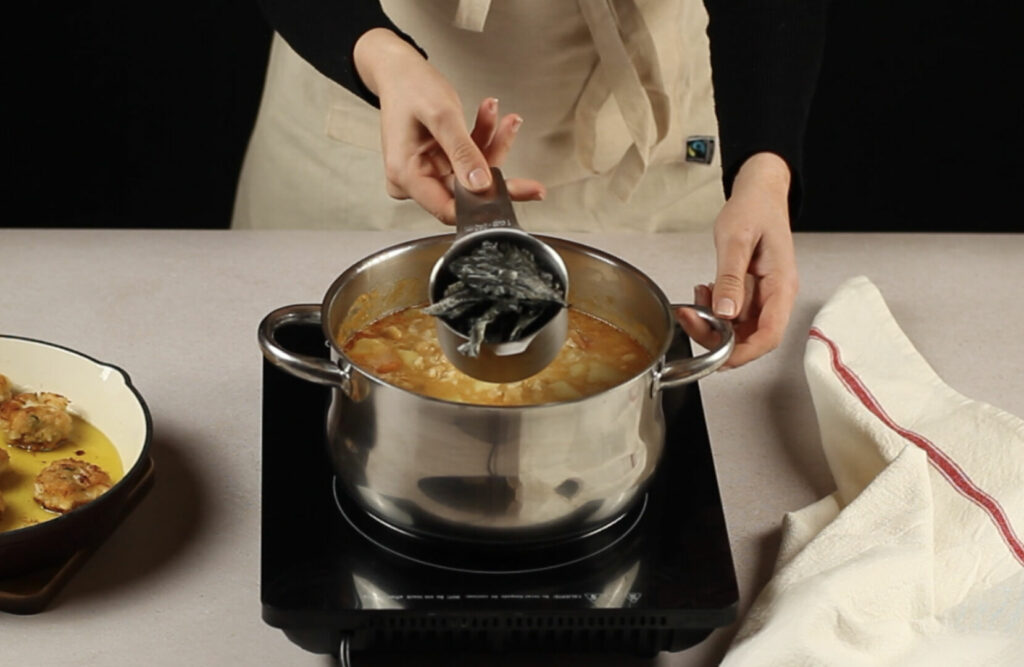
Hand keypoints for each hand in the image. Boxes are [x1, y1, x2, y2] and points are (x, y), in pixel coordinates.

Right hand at [353, 28, 544, 222]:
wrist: (399, 72)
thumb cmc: (410, 87)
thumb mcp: (442, 115)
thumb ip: (462, 151)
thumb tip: (481, 185)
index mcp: (406, 175)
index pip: (448, 208)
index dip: (481, 204)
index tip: (512, 191)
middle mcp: (414, 180)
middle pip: (465, 192)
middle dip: (494, 163)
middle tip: (518, 151)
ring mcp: (427, 173)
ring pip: (472, 175)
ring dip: (491, 146)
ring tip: (504, 119)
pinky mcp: (438, 165)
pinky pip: (469, 162)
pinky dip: (483, 139)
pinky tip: (490, 117)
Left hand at [678, 153, 798, 367]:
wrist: (760, 191)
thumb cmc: (755, 208)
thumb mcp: (736, 240)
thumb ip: (731, 278)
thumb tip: (726, 313)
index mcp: (781, 286)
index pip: (769, 336)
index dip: (743, 354)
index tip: (716, 357)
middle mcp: (776, 296)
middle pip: (750, 338)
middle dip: (717, 337)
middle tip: (689, 317)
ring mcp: (764, 296)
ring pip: (738, 329)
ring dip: (712, 324)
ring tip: (694, 300)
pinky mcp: (751, 292)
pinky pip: (732, 314)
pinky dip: (713, 310)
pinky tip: (703, 292)